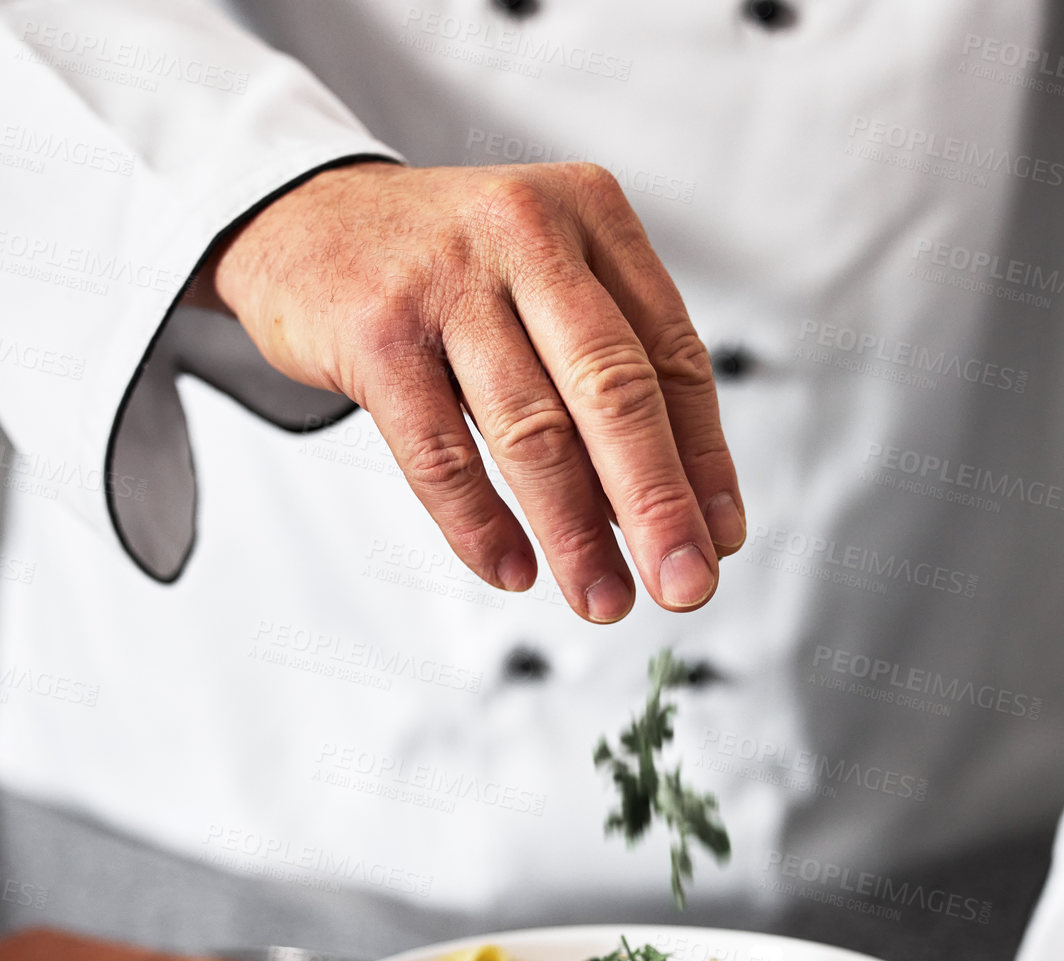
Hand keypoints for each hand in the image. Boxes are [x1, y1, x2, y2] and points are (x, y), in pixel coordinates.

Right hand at [195, 160, 744, 621]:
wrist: (303, 219)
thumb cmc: (451, 273)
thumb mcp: (546, 286)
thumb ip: (612, 374)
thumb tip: (685, 514)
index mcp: (592, 215)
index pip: (671, 354)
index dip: (702, 458)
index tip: (720, 540)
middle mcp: (527, 234)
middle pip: (613, 391)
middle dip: (657, 504)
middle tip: (686, 587)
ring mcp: (446, 280)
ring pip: (531, 430)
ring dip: (575, 534)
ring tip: (604, 600)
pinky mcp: (376, 333)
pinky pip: (440, 453)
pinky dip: (479, 524)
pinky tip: (512, 572)